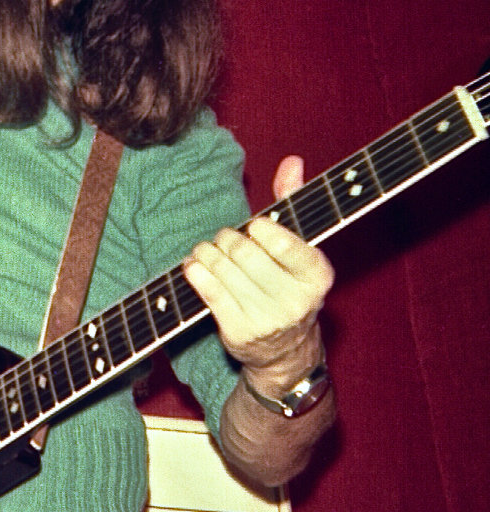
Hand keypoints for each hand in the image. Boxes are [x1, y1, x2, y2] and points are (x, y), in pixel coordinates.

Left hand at [182, 156, 333, 376]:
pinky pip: (207, 290)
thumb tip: (292, 161)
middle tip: (223, 240)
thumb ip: (292, 203)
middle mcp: (296, 299)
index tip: (254, 228)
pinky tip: (194, 267)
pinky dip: (195, 272)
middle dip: (226, 239)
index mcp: (317, 274)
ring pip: (222, 268)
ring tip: (206, 252)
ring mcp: (267, 318)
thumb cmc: (287, 285)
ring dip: (206, 253)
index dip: (259, 229)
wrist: (284, 351)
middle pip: (243, 251)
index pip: (281, 239)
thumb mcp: (298, 249)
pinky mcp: (239, 331)